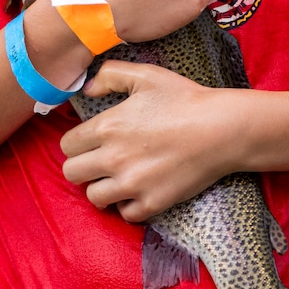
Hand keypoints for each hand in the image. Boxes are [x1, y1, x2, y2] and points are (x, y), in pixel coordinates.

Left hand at [60, 60, 232, 221]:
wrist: (220, 129)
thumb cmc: (184, 98)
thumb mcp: (146, 74)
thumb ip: (109, 75)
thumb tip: (87, 89)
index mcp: (108, 127)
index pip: (68, 145)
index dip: (77, 141)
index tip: (90, 140)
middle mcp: (113, 158)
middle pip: (72, 173)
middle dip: (82, 165)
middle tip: (98, 159)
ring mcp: (132, 184)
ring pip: (94, 197)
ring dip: (101, 187)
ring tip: (115, 176)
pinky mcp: (152, 202)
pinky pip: (124, 213)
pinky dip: (127, 204)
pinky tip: (137, 189)